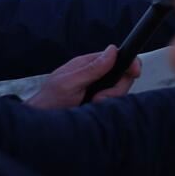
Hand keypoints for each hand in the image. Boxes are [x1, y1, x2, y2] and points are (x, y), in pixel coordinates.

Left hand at [25, 45, 140, 108]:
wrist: (40, 125)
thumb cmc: (47, 102)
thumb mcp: (69, 83)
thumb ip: (91, 68)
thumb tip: (112, 50)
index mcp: (88, 64)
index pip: (118, 57)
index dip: (129, 63)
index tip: (134, 72)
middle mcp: (95, 75)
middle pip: (122, 76)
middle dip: (115, 89)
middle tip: (98, 98)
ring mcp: (98, 89)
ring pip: (119, 91)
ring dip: (109, 99)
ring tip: (91, 104)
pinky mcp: (99, 102)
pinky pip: (113, 103)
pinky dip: (106, 107)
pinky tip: (93, 109)